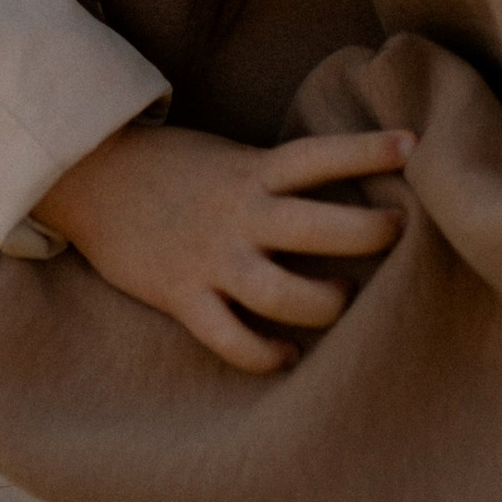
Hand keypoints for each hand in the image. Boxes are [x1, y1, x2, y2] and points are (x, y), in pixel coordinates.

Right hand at [36, 121, 414, 376]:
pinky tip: (288, 354)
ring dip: (326, 303)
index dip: (366, 151)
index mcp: (250, 170)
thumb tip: (343, 186)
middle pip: (316, 227)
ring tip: (341, 298)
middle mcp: (238, 213)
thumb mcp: (227, 156)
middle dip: (368, 233)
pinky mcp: (182, 296)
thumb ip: (275, 176)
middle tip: (396, 231)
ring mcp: (210, 257)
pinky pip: (232, 339)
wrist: (88, 176)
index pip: (317, 156)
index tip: (413, 146)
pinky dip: (266, 353)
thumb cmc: (170, 168)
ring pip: (283, 293)